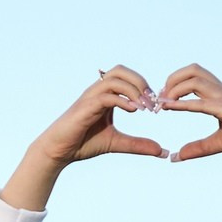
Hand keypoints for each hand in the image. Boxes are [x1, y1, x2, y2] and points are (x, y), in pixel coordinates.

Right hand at [33, 67, 171, 167]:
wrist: (60, 151)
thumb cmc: (84, 143)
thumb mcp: (117, 143)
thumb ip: (138, 145)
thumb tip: (162, 152)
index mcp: (106, 95)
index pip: (127, 77)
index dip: (144, 86)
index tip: (156, 105)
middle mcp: (98, 91)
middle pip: (121, 70)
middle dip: (140, 82)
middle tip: (152, 102)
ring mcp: (90, 97)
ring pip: (114, 79)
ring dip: (134, 90)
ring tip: (146, 108)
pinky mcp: (85, 107)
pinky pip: (106, 95)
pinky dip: (123, 101)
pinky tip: (134, 111)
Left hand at [150, 64, 221, 162]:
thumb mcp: (219, 143)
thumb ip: (198, 148)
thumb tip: (175, 157)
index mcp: (219, 95)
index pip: (193, 77)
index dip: (174, 85)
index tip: (162, 101)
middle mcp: (221, 91)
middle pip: (191, 70)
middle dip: (172, 79)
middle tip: (160, 99)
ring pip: (194, 78)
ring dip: (174, 88)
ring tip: (164, 103)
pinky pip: (201, 102)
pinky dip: (183, 103)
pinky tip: (169, 108)